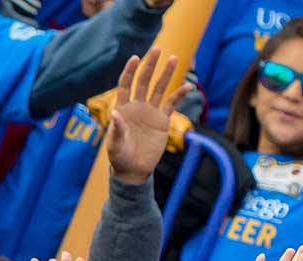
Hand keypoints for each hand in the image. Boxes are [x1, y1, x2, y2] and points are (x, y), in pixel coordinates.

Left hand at [105, 52, 177, 185]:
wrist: (133, 169)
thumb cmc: (119, 156)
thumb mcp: (115, 144)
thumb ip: (116, 129)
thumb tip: (115, 113)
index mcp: (123, 108)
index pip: (126, 84)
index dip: (130, 71)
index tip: (136, 58)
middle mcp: (137, 106)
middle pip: (144, 81)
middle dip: (150, 65)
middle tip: (158, 49)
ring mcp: (150, 112)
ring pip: (159, 89)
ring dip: (166, 74)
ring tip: (174, 58)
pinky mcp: (162, 121)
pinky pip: (171, 104)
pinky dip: (179, 95)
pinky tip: (188, 86)